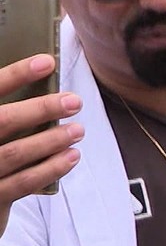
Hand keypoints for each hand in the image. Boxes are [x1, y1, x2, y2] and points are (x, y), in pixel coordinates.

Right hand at [0, 55, 82, 235]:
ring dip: (51, 140)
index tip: (47, 62)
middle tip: (74, 102)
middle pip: (3, 122)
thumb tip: (36, 76)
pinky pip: (22, 183)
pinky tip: (71, 157)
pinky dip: (50, 169)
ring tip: (78, 130)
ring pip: (15, 154)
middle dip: (41, 109)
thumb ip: (7, 111)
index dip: (16, 75)